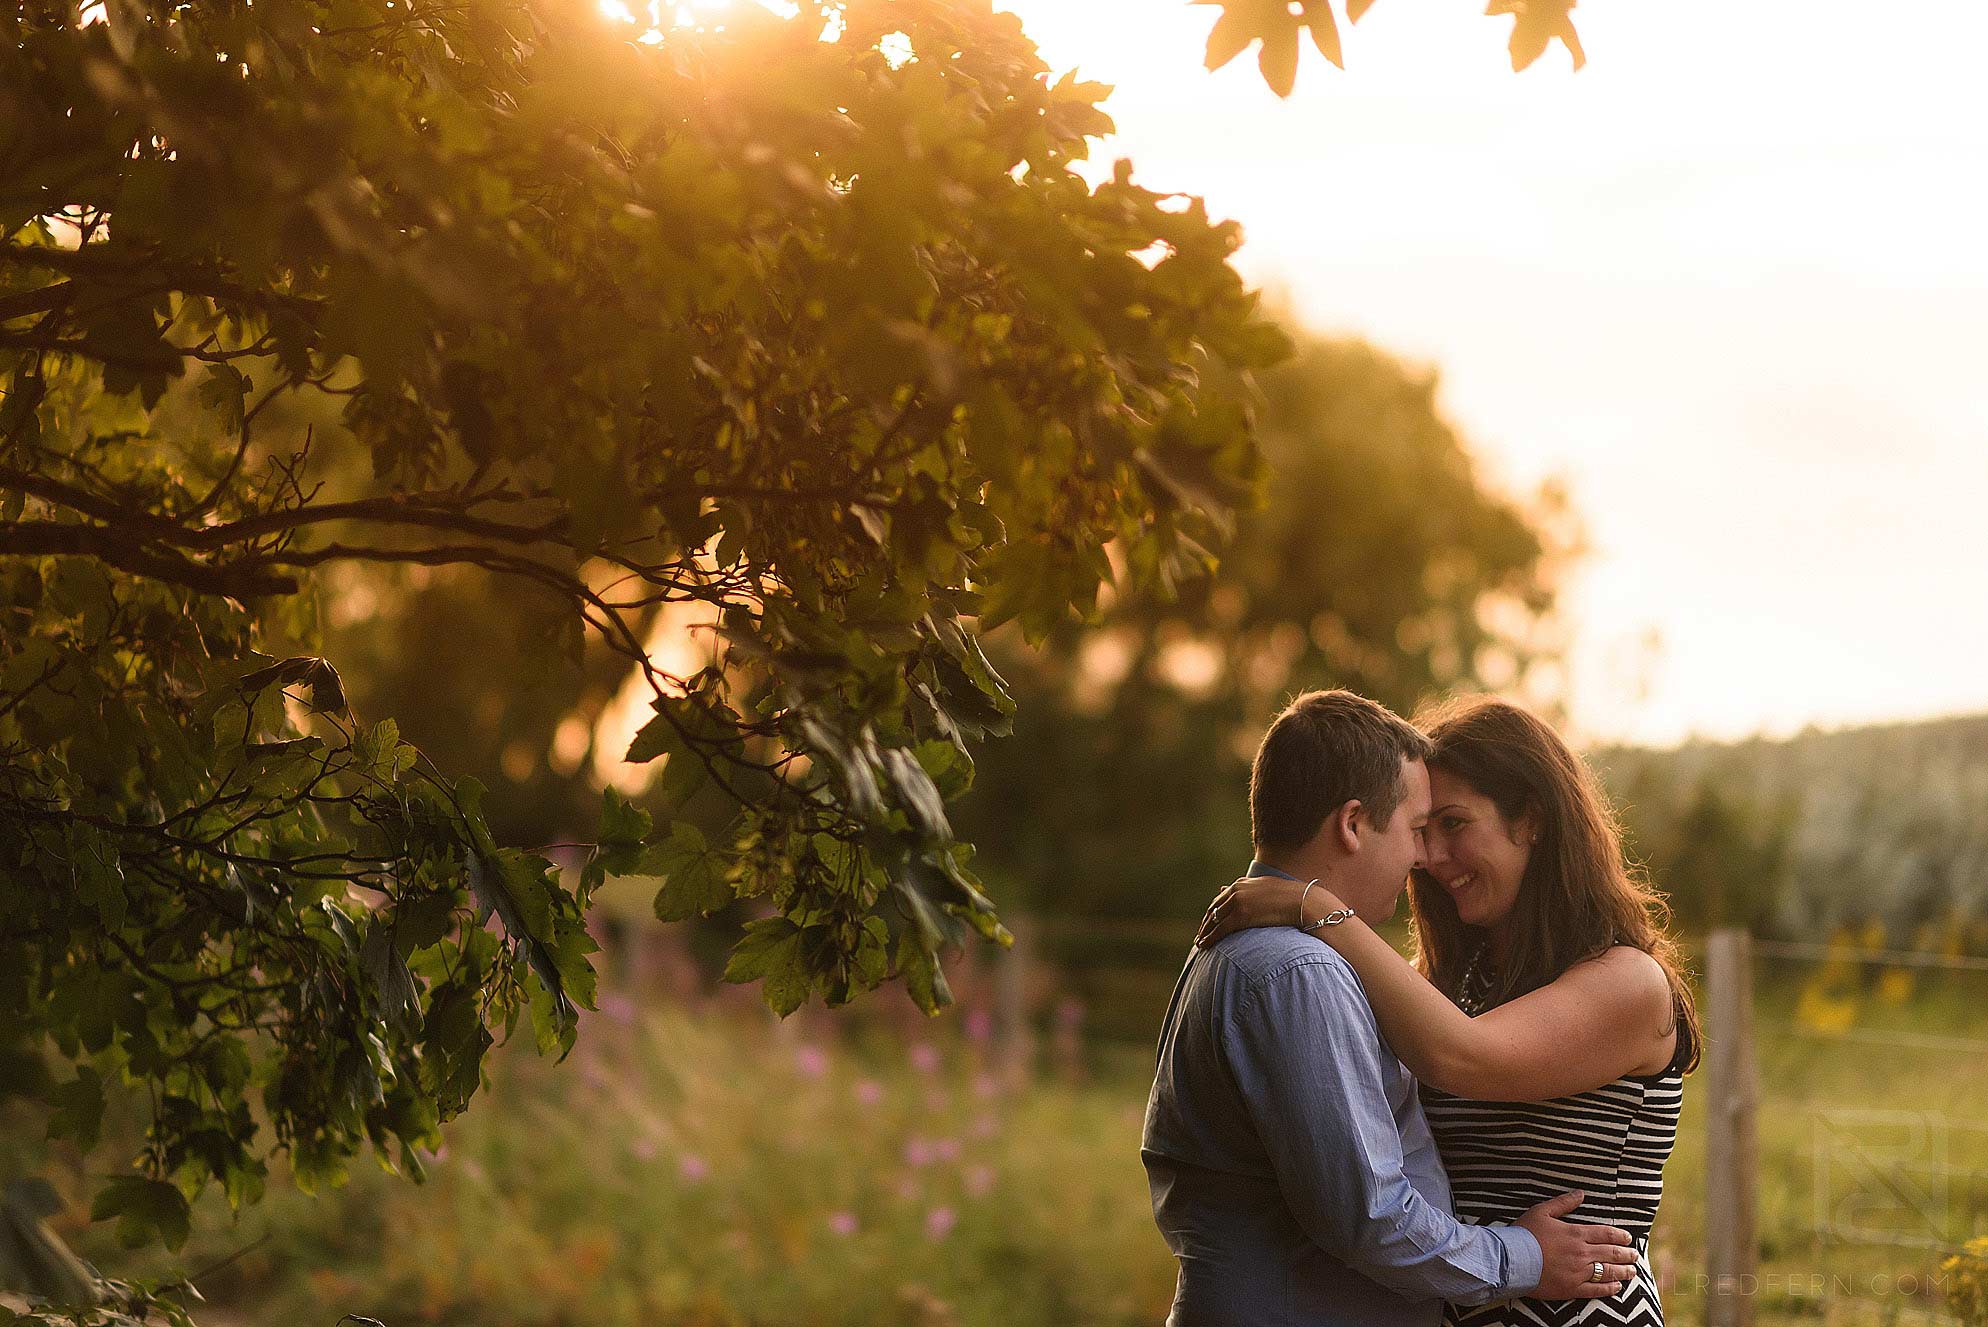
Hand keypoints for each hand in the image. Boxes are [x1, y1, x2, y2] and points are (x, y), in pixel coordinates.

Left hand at [1194, 875, 1336, 947]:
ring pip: (1214, 919)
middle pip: (1214, 909)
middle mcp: (1236, 890)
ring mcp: (1237, 902)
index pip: (1221, 899)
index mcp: (1242, 884)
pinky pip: (1220, 929)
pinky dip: (1210, 938)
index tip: (1208, 922)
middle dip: (1206, 923)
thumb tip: (1244, 894)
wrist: (1302, 902)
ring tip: (1200, 943)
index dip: (1213, 912)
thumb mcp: (1268, 890)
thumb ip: (1252, 892)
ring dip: (1205, 932)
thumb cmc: (1290, 898)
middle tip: (1200, 935)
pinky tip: (1204, 946)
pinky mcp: (1240, 916)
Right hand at [1517, 1190, 1635, 1298]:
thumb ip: (1563, 1202)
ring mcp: (1578, 1272)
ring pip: (1608, 1272)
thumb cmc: (1525, 1234)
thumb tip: (1581, 1193)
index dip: (1619, 1236)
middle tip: (1634, 1255)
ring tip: (1632, 1271)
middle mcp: (1581, 1253)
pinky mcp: (1572, 1288)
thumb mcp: (1542, 1211)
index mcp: (1576, 1233)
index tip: (1628, 1238)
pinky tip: (1616, 1287)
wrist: (1512, 1259)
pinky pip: (1596, 1290)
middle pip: (1611, 1253)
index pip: (1605, 1234)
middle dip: (1626, 1254)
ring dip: (1623, 1271)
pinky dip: (1609, 1288)